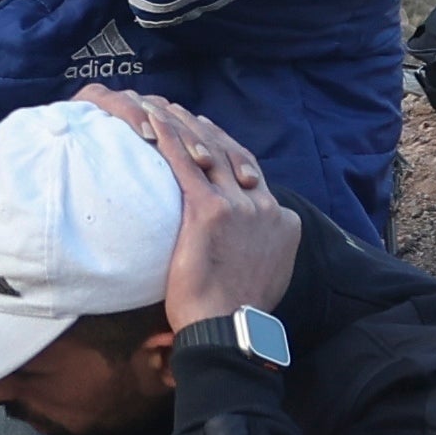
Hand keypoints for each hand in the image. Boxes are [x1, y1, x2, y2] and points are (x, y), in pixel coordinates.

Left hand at [84, 86, 298, 326]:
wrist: (228, 326)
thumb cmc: (240, 311)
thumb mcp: (269, 274)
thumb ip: (264, 250)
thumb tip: (251, 247)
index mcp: (282, 220)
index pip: (255, 175)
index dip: (232, 154)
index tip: (216, 141)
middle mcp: (265, 206)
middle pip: (233, 156)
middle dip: (208, 131)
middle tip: (187, 113)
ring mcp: (239, 205)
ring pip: (209, 153)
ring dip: (185, 127)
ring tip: (166, 108)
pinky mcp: (209, 210)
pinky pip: (185, 165)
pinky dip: (169, 141)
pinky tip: (153, 122)